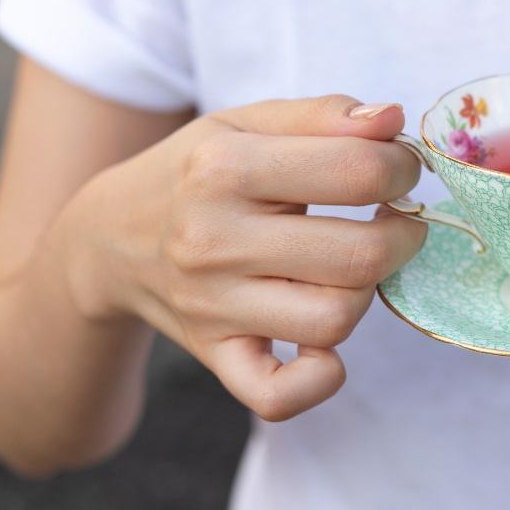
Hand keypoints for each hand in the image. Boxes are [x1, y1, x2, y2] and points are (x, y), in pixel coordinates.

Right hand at [57, 95, 425, 420]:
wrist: (107, 238)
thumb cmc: (196, 172)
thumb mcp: (246, 124)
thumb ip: (324, 114)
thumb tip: (392, 119)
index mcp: (224, 168)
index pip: (359, 172)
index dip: (403, 168)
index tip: (399, 170)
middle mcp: (213, 240)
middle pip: (360, 255)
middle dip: (402, 235)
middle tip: (393, 221)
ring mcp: (212, 306)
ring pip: (335, 320)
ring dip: (364, 294)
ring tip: (350, 268)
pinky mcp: (215, 355)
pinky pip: (277, 395)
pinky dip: (316, 380)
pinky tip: (325, 348)